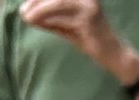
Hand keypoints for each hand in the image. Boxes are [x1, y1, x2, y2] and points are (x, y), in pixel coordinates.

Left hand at [18, 0, 138, 83]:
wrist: (114, 55)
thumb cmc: (90, 39)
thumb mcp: (67, 25)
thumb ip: (50, 19)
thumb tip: (26, 12)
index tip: (27, 6)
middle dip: (36, 1)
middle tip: (24, 11)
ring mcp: (89, 6)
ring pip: (57, 3)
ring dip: (39, 10)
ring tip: (27, 17)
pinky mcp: (88, 20)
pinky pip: (62, 18)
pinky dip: (47, 20)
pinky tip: (36, 22)